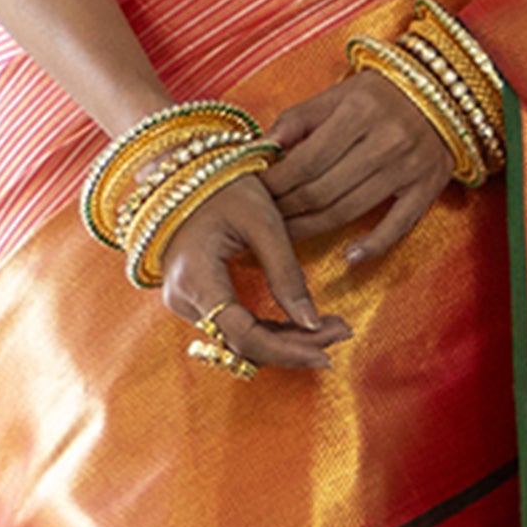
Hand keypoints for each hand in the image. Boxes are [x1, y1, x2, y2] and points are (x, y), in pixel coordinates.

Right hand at [160, 171, 349, 372]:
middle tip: (342, 332)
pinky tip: (305, 324)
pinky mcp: (197, 301)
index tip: (326, 353)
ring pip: (242, 341)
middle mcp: (184, 299)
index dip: (286, 350)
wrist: (184, 173)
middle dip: (295, 346)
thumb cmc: (223, 187)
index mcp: (196, 278)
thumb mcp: (263, 222)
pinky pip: (236, 327)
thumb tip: (312, 323)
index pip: (243, 334)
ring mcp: (187, 302)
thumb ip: (286, 274)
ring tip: (332, 328)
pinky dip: (271, 330)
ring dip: (286, 341)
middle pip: (244, 344)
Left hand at [264, 75, 456, 270]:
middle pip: (322, 190)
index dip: (275, 183)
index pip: (305, 160)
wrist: (446, 94)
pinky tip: (348, 258)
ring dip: (312, 228)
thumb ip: (300, 117)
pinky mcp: (428, 188)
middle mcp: (386, 140)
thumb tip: (262, 148)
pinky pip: (397, 226)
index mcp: (359, 110)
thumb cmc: (383, 93)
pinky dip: (372, 246)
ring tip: (288, 234)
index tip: (255, 192)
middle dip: (286, 209)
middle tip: (266, 218)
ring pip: (348, 211)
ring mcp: (409, 168)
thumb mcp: (341, 91)